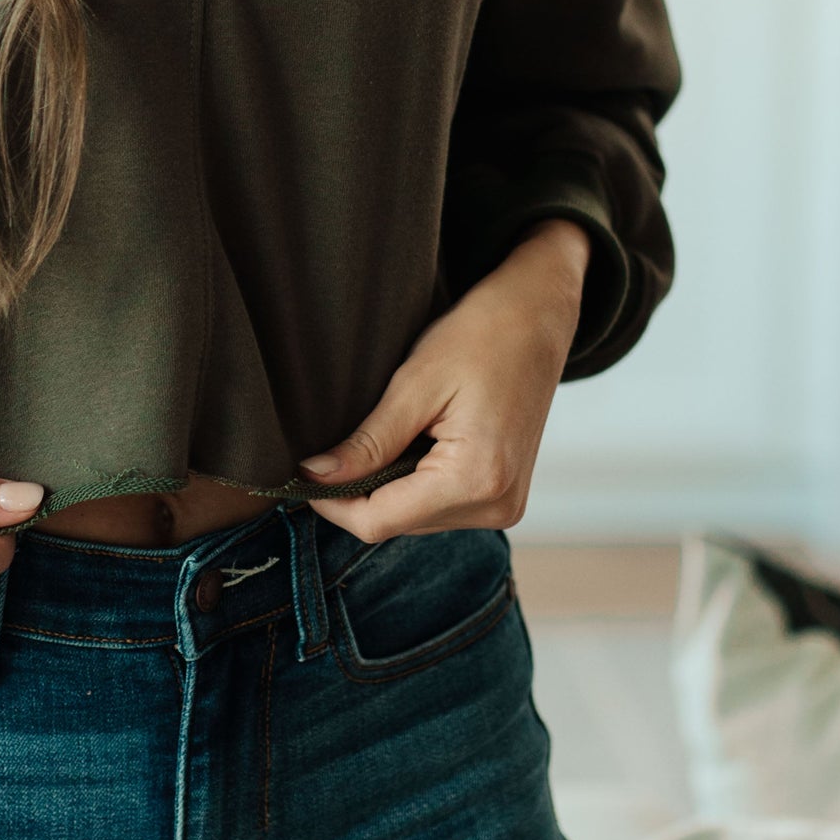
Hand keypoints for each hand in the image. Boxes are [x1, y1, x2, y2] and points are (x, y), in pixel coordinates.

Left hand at [298, 219, 590, 544]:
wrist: (538, 316)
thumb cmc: (482, 336)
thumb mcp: (414, 385)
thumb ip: (366, 442)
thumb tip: (315, 476)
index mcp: (477, 481)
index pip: (380, 521)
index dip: (332, 505)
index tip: (301, 474)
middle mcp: (497, 507)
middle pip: (397, 523)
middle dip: (360, 492)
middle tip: (336, 447)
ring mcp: (505, 506)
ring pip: (416, 518)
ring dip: (388, 487)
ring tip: (389, 433)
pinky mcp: (504, 497)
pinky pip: (440, 505)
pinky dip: (414, 482)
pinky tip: (414, 442)